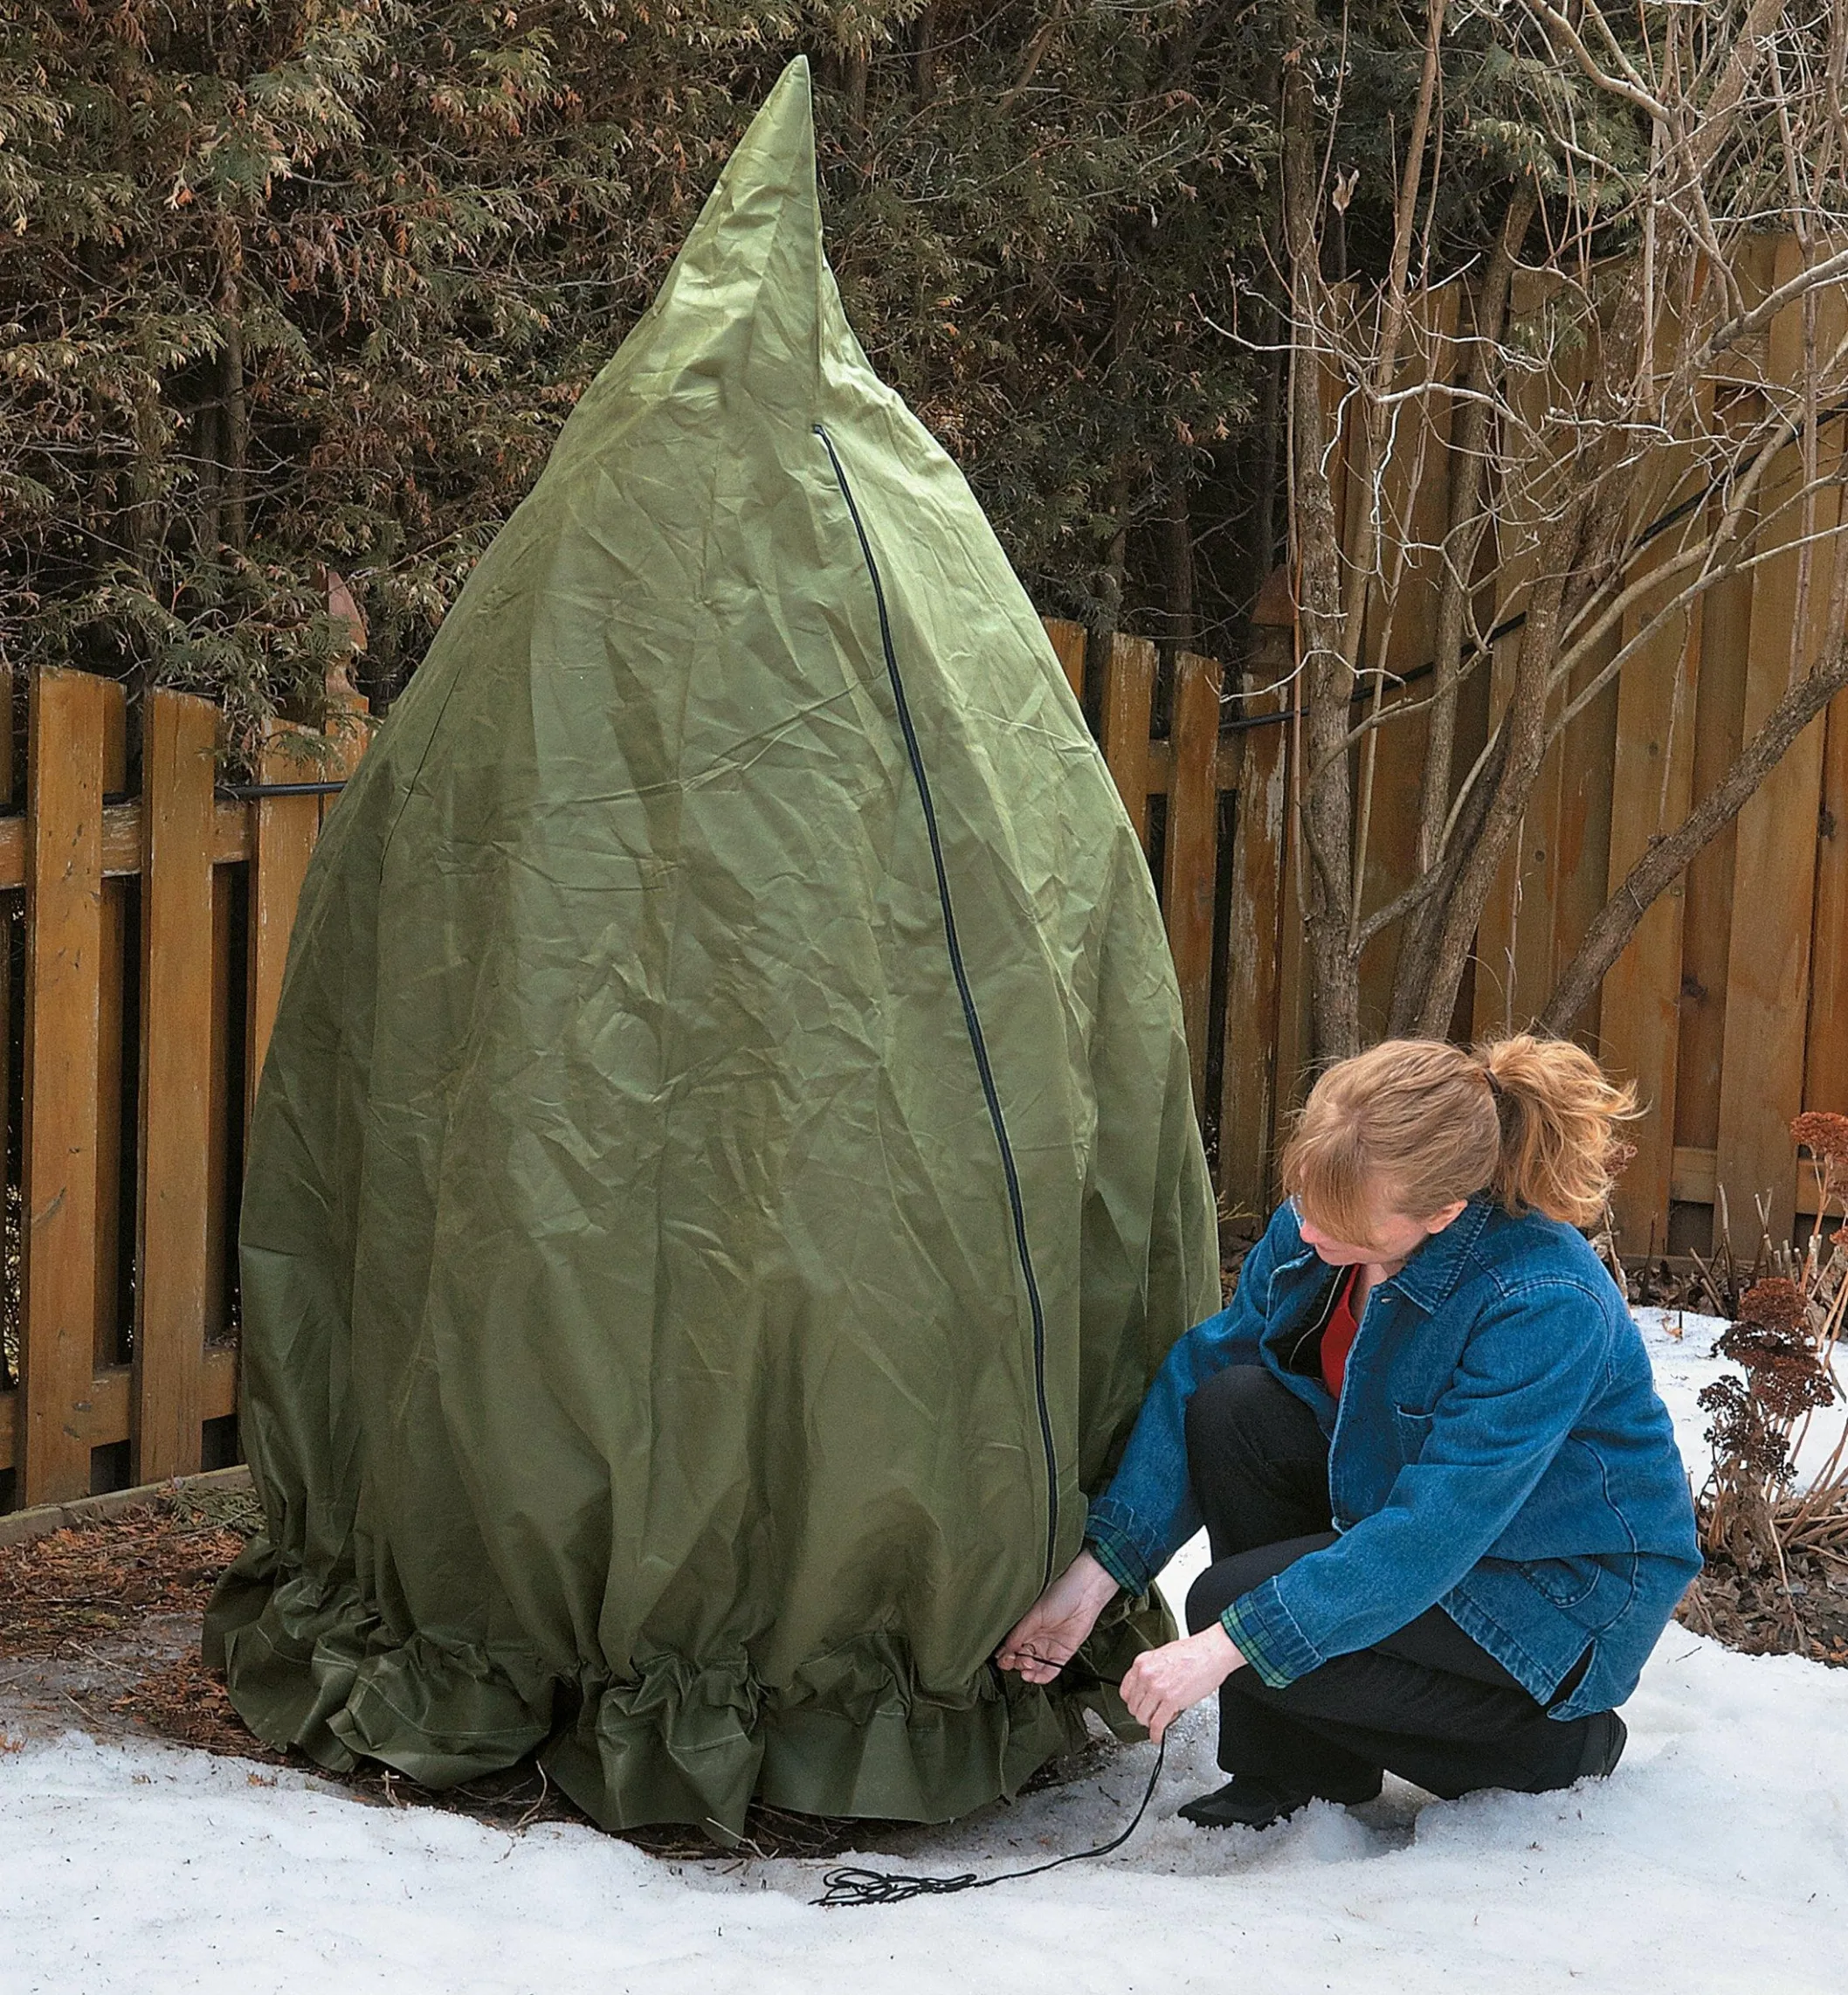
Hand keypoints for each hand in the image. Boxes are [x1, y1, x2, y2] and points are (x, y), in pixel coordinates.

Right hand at [995, 1550, 1119, 1683]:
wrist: (1085, 1594)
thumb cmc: (1060, 1594)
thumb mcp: (1035, 1614)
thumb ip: (1020, 1633)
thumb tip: (1004, 1650)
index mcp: (1025, 1626)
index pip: (1011, 1646)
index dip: (1005, 1655)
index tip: (1004, 1660)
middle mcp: (1036, 1638)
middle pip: (1021, 1658)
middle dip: (1016, 1663)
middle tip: (1017, 1662)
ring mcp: (1049, 1647)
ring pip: (1034, 1667)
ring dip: (1028, 1672)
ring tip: (1027, 1672)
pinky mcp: (1063, 1654)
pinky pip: (1051, 1671)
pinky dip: (1042, 1677)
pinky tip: (1036, 1677)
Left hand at [1120, 1624, 1242, 1742]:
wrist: (1212, 1652)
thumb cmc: (1194, 1653)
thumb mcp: (1163, 1656)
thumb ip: (1152, 1672)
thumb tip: (1148, 1689)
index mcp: (1142, 1663)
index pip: (1125, 1691)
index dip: (1133, 1702)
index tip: (1139, 1707)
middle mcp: (1146, 1675)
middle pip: (1133, 1706)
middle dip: (1143, 1713)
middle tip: (1152, 1715)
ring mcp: (1157, 1688)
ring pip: (1142, 1717)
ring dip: (1149, 1723)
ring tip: (1158, 1723)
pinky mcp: (1170, 1700)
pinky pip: (1156, 1724)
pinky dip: (1156, 1734)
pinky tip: (1158, 1736)